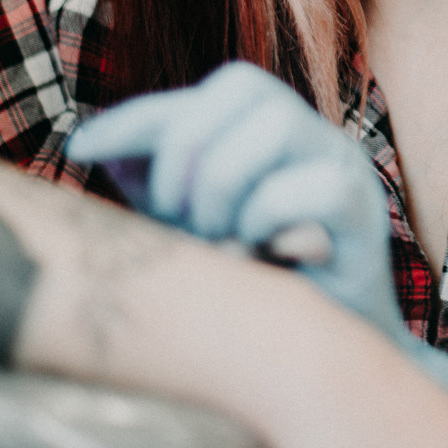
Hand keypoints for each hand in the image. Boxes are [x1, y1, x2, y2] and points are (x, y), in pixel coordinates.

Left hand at [66, 62, 447, 424]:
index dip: (140, 114)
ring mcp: (346, 166)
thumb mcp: (190, 229)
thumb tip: (95, 144)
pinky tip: (257, 257)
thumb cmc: (251, 290)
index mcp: (273, 130)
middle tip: (173, 217)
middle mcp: (313, 135)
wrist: (322, 362)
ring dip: (224, 184)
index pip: (205, 91)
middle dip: (185, 151)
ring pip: (279, 124)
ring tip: (217, 239)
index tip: (82, 148)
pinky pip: (317, 187)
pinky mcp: (366, 213)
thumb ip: (154, 185)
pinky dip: (268, 219)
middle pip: (242, 84)